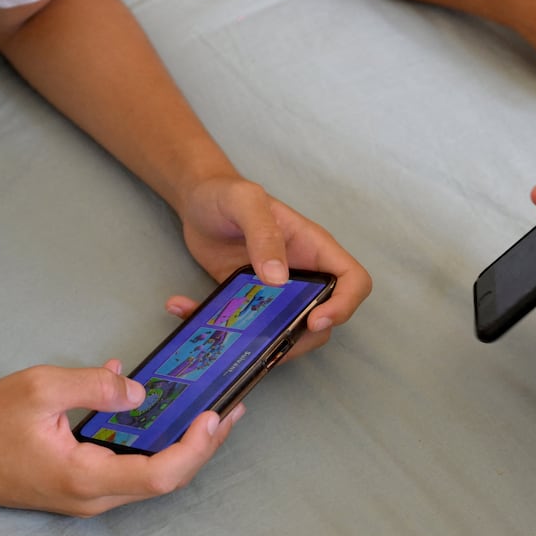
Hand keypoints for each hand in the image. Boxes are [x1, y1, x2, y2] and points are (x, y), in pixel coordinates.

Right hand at [0, 361, 242, 515]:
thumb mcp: (37, 388)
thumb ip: (92, 386)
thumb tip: (136, 389)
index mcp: (84, 477)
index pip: (160, 474)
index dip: (196, 448)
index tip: (215, 417)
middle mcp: (93, 497)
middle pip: (166, 479)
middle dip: (203, 447)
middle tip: (231, 411)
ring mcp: (88, 497)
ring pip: (152, 478)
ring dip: (185, 447)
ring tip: (212, 415)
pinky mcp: (83, 488)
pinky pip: (131, 470)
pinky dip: (156, 445)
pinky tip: (165, 415)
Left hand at [175, 174, 371, 355]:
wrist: (196, 200)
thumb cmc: (226, 192)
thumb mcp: (245, 202)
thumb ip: (263, 234)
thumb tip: (279, 279)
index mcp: (313, 248)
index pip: (353, 280)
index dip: (344, 305)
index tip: (315, 320)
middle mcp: (302, 274)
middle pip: (324, 318)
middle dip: (300, 339)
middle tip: (268, 343)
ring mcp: (276, 292)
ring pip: (288, 332)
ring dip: (259, 343)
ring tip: (224, 337)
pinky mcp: (249, 303)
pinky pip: (246, 327)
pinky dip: (217, 327)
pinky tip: (182, 307)